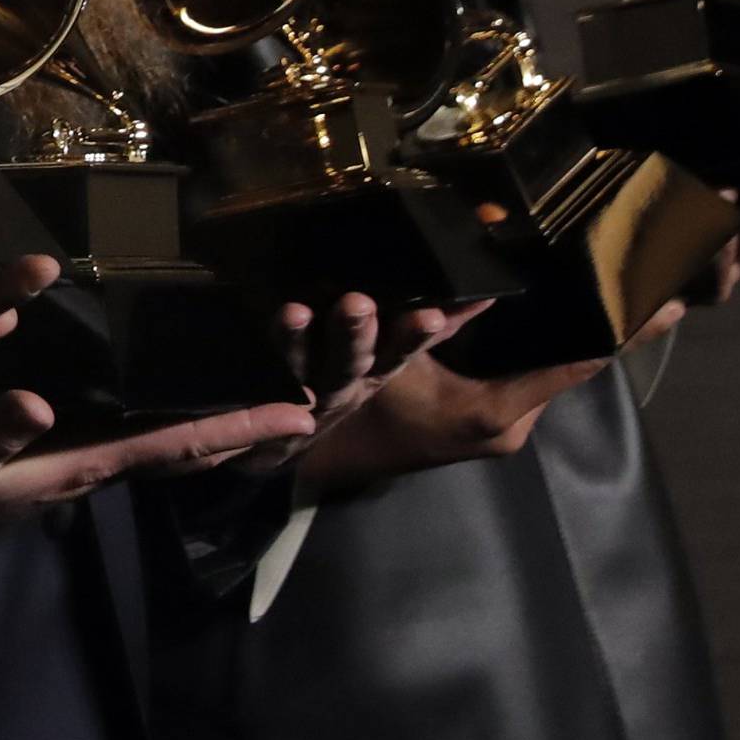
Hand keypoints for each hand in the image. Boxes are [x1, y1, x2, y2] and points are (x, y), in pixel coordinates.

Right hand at [0, 388, 316, 562]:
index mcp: (84, 463)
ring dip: (214, 419)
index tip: (304, 413)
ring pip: (164, 438)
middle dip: (247, 425)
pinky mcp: (52, 447)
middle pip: (189, 445)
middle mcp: (92, 461)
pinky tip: (169, 392)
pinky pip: (131, 427)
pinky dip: (168, 411)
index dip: (242, 426)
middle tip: (309, 400)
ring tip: (257, 393)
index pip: (181, 444)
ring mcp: (74, 456)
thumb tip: (38, 404)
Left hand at [259, 293, 482, 469]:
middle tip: (358, 304)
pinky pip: (260, 367)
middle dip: (355, 334)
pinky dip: (260, 348)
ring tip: (297, 311)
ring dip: (298, 341)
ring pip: (302, 365)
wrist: (280, 444)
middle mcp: (341, 384)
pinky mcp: (263, 389)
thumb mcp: (391, 359)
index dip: (415, 336)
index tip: (431, 314)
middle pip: (351, 360)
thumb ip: (433, 332)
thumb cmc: (344, 387)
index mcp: (374, 374)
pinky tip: (262, 321)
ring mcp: (299, 387)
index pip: (401, 352)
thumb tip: (479, 295)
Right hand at [298, 298, 684, 492]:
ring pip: (552, 372)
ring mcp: (505, 429)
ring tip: (625, 299)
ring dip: (581, 340)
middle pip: (571, 367)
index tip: (669, 305)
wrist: (337, 455)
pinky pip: (531, 378)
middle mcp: (512, 425)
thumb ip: (440, 324)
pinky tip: (568, 324)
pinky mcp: (494, 423)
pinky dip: (551, 351)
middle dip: (608, 329)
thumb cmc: (368, 410)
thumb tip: (480, 284)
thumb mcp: (396, 357)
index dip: (623, 335)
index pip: (576, 367)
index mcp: (498, 412)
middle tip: (649, 286)